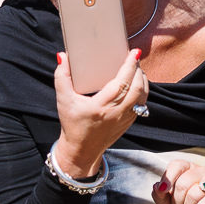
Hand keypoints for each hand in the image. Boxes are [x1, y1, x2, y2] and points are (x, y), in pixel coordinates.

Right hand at [53, 49, 148, 176]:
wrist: (82, 150)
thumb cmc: (72, 124)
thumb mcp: (63, 100)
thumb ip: (62, 77)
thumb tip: (63, 57)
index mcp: (101, 106)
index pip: (121, 83)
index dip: (129, 67)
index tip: (133, 53)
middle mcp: (116, 113)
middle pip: (136, 88)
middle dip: (138, 70)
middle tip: (134, 56)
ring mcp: (125, 118)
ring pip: (143, 96)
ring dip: (143, 79)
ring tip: (136, 67)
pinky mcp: (129, 122)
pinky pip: (142, 103)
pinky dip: (143, 90)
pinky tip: (137, 82)